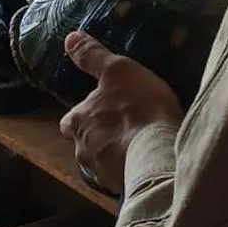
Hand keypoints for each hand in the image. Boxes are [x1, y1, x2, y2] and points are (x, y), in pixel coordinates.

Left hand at [59, 32, 182, 193]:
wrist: (157, 152)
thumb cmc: (137, 106)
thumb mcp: (117, 70)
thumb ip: (92, 56)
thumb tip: (69, 38)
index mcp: (77, 120)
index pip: (70, 120)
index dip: (83, 115)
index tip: (99, 111)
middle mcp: (82, 149)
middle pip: (84, 143)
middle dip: (98, 138)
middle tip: (121, 129)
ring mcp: (101, 172)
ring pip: (102, 162)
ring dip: (115, 156)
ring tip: (137, 147)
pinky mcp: (121, 188)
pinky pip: (122, 178)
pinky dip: (130, 170)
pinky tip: (147, 162)